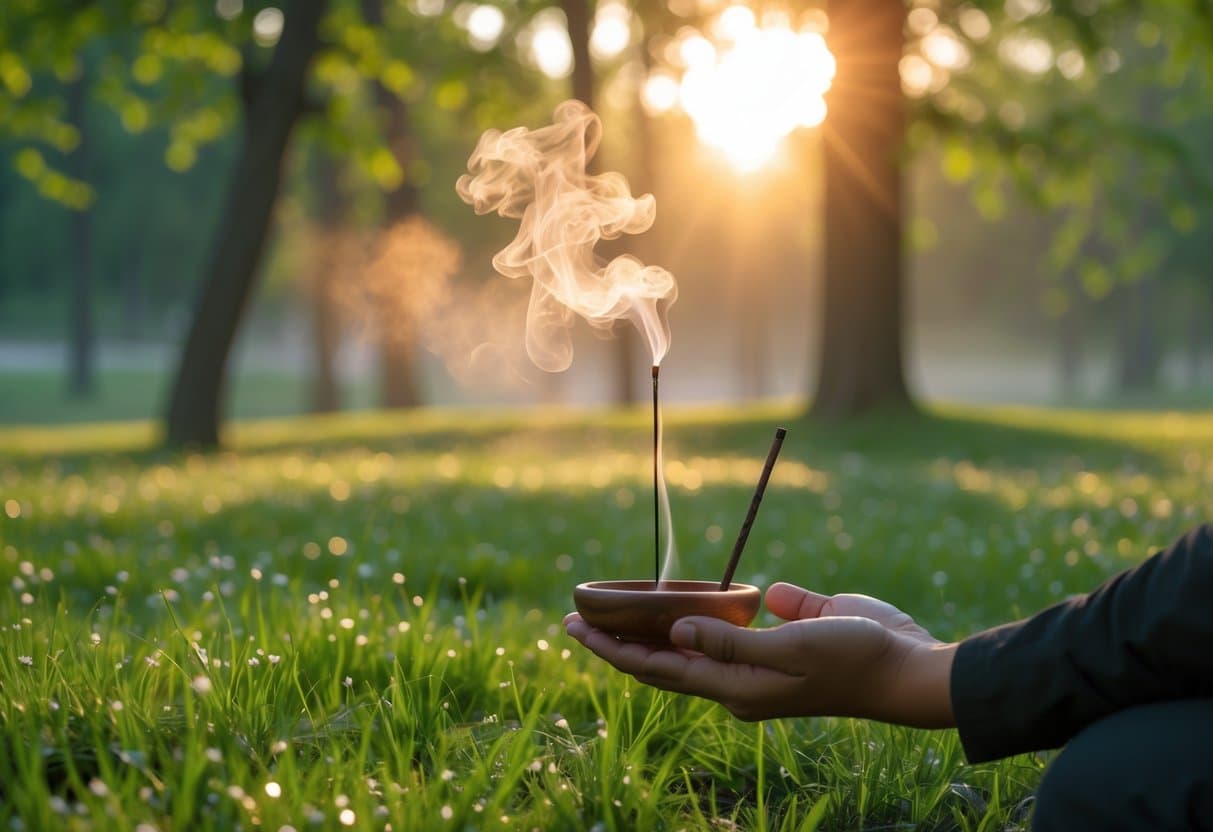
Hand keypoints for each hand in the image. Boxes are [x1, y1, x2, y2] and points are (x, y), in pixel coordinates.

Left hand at [564, 582, 956, 726]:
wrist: (907, 666)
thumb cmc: (852, 659)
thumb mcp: (791, 650)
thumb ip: (730, 644)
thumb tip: (674, 635)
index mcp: (735, 688)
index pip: (657, 668)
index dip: (611, 650)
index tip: (572, 628)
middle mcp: (738, 678)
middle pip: (663, 659)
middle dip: (616, 640)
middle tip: (573, 618)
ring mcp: (757, 659)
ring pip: (689, 643)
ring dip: (650, 628)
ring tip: (613, 612)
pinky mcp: (779, 637)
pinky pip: (730, 624)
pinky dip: (698, 613)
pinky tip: (682, 600)